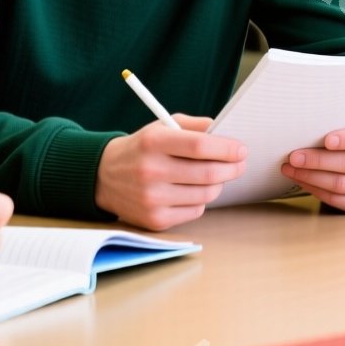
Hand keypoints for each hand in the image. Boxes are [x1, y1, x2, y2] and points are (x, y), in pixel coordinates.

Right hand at [95, 114, 244, 231]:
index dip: (226, 149)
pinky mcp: (154, 220)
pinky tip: (193, 190)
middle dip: (231, 168)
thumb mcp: (161, 127)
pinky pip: (194, 211)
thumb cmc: (141, 149)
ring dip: (218, 185)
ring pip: (205, 194)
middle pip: (207, 173)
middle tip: (239, 164)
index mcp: (153, 142)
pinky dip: (201, 200)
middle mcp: (150, 171)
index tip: (241, 150)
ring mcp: (151, 198)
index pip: (200, 146)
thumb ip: (194, 126)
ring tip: (216, 176)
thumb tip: (225, 132)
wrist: (103, 177)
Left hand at [281, 122, 344, 214]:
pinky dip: (316, 190)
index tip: (326, 140)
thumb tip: (305, 126)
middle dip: (318, 160)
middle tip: (294, 157)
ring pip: (343, 184)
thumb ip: (337, 122)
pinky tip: (302, 181)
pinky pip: (339, 200)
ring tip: (291, 169)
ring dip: (312, 177)